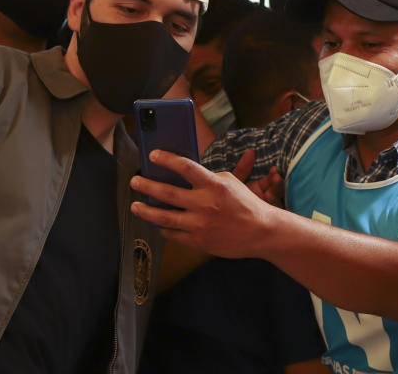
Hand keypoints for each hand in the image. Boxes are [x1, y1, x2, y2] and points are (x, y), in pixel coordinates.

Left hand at [129, 150, 275, 258]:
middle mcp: (205, 204)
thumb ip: (206, 177)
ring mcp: (201, 225)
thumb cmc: (245, 204)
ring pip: (165, 217)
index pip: (185, 167)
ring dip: (146, 211)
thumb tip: (182, 172)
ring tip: (135, 206)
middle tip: (134, 181)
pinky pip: (174, 234)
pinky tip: (157, 224)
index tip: (153, 155)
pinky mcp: (199, 241)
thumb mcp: (230, 182)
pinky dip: (163, 228)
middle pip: (167, 193)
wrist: (262, 232)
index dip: (166, 159)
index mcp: (214, 185)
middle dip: (147, 186)